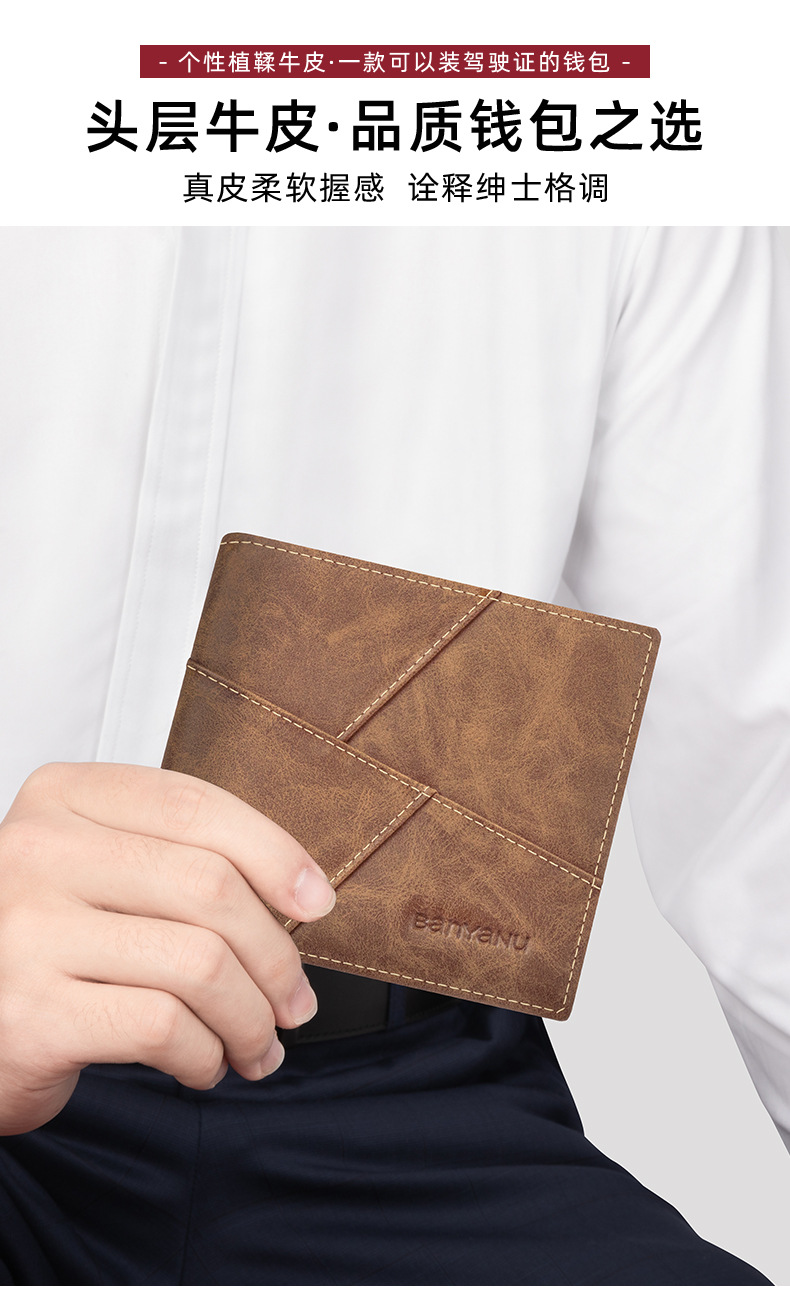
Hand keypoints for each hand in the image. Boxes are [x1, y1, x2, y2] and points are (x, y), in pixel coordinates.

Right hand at [0, 762, 334, 1134]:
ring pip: (199, 964)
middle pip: (209, 886)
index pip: (193, 805)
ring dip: (250, 1018)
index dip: (274, 852)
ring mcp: (28, 932)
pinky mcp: (32, 1017)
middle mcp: (37, 852)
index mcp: (62, 798)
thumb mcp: (100, 872)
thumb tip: (302, 894)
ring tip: (256, 1044)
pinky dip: (205, 1055)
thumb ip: (179, 860)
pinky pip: (163, 1027)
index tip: (316, 900)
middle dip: (275, 956)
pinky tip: (203, 1064)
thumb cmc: (50, 945)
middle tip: (295, 1003)